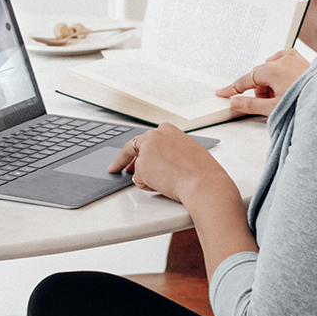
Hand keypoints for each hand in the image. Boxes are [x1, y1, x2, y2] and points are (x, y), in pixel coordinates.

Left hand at [108, 124, 231, 202]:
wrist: (202, 181)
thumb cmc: (201, 169)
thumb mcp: (187, 150)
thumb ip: (171, 149)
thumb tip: (162, 159)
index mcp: (166, 129)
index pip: (146, 138)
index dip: (139, 149)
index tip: (132, 155)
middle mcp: (153, 136)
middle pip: (131, 147)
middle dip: (122, 160)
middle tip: (114, 167)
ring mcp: (146, 150)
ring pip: (138, 168)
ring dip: (147, 177)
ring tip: (167, 182)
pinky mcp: (141, 167)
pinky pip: (139, 181)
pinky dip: (149, 186)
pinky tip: (164, 185)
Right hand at [215, 49, 310, 116]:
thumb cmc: (304, 104)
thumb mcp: (274, 109)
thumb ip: (250, 104)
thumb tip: (234, 101)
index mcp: (272, 69)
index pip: (245, 79)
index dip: (233, 88)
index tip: (222, 92)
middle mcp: (282, 59)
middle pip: (259, 76)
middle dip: (261, 91)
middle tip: (271, 104)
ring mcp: (293, 57)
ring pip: (271, 70)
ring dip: (272, 83)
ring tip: (284, 97)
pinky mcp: (301, 58)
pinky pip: (283, 63)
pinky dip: (281, 74)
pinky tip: (288, 85)